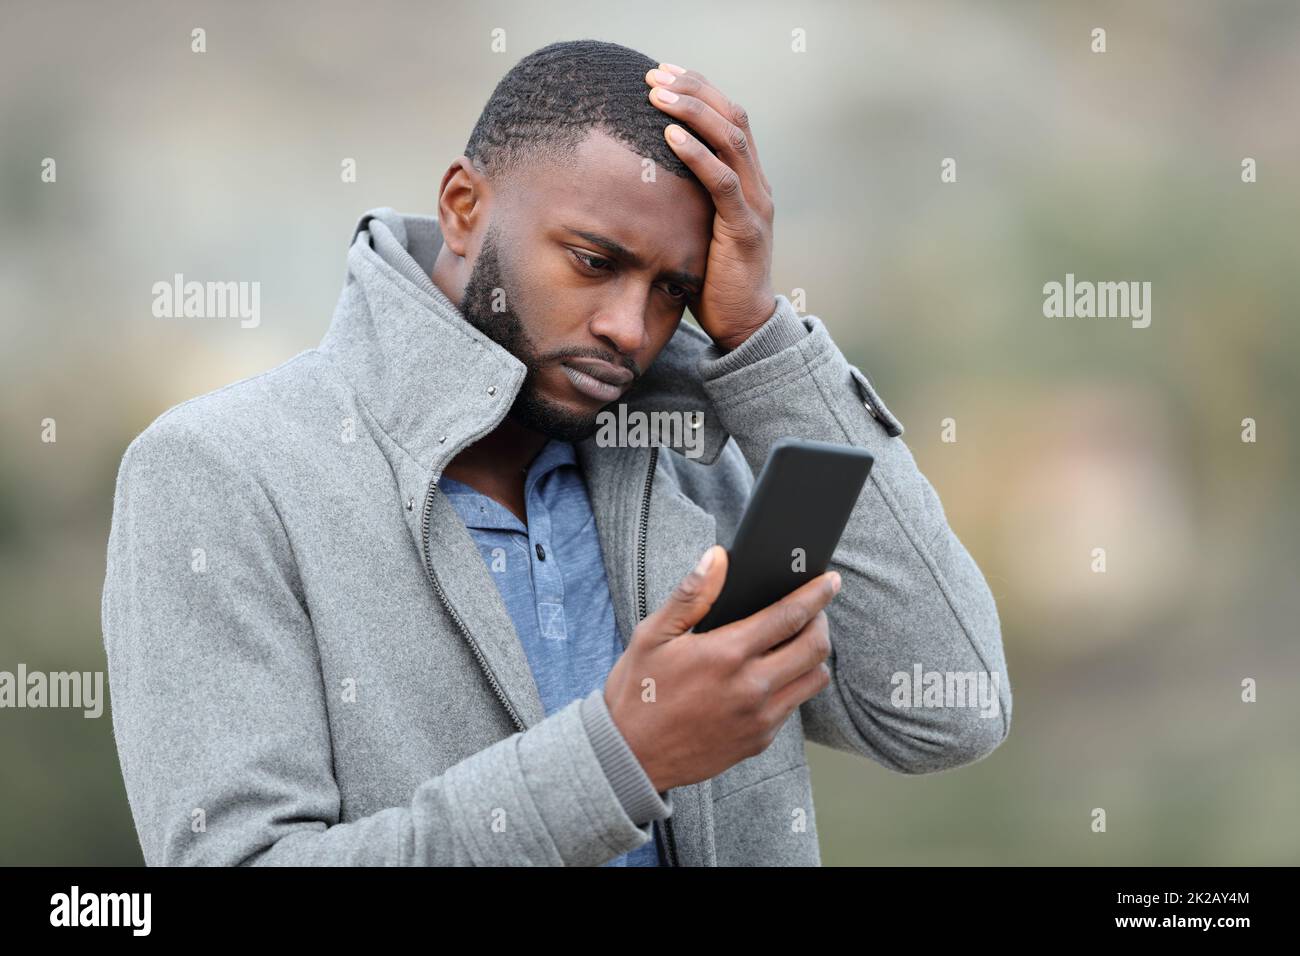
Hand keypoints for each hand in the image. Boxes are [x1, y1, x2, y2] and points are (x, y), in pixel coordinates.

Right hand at [603, 544, 839, 792]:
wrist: (629, 758)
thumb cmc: (637, 692)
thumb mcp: (653, 635)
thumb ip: (691, 595)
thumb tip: (718, 558)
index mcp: (726, 654)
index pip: (790, 616)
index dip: (817, 594)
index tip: (830, 581)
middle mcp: (751, 688)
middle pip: (815, 647)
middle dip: (821, 621)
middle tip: (813, 611)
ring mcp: (759, 718)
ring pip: (813, 680)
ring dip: (812, 657)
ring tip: (795, 643)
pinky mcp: (758, 741)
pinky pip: (793, 707)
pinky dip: (792, 685)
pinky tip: (770, 676)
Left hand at [645, 63, 777, 351]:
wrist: (743, 324)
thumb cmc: (713, 278)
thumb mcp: (696, 228)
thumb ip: (684, 199)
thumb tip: (639, 177)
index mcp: (748, 180)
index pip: (729, 118)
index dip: (699, 90)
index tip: (663, 73)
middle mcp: (757, 185)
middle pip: (732, 117)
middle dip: (693, 90)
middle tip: (655, 74)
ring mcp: (755, 205)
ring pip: (731, 140)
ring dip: (693, 112)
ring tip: (657, 94)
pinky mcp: (745, 230)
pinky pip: (723, 183)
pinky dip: (697, 156)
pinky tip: (669, 137)